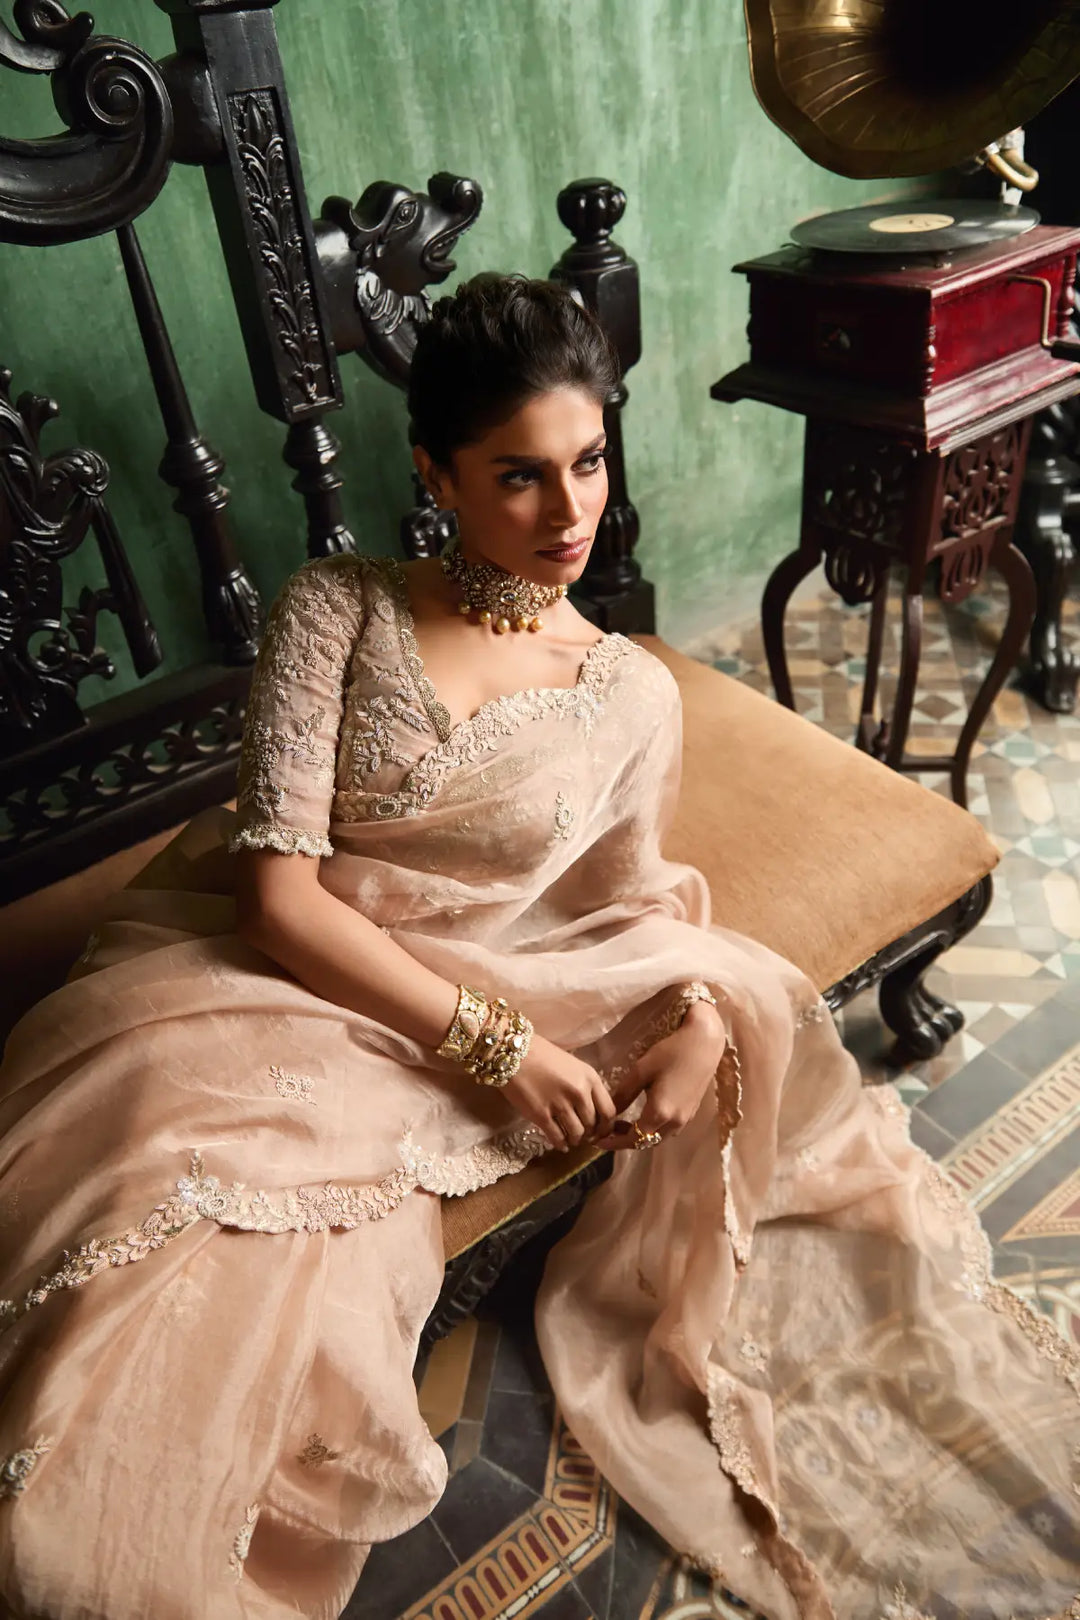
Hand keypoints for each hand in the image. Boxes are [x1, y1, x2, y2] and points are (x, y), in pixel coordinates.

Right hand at [501, 1032, 616, 1151]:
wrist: (514, 1053)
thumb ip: (585, 1085)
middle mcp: (579, 1093)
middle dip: (589, 1134)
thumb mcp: (573, 1065)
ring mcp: (560, 1105)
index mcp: (590, 1078)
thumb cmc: (542, 1054)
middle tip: (584, 1136)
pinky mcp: (541, 1116)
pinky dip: (560, 1144)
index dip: (607, 1126)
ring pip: (576, 1134)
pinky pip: (557, 1137)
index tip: (601, 1131)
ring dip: (575, 1140)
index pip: (609, 1111)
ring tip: (571, 1139)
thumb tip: (592, 1108)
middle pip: (592, 1124)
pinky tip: (560, 1145)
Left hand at [595, 1000, 725, 1151]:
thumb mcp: (640, 1071)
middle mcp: (674, 1122)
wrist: (703, 1043)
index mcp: (659, 1114)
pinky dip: (655, 1129)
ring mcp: (686, 1118)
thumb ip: (624, 1095)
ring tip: (625, 1123)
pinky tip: (647, 1114)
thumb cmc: (670, 1053)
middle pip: (646, 1142)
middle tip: (609, 1130)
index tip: (598, 1141)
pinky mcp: (692, 1111)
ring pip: (659, 1137)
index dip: (614, 1143)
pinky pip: (670, 1129)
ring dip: (642, 1135)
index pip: (632, 1139)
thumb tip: (609, 1112)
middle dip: (626, 1140)